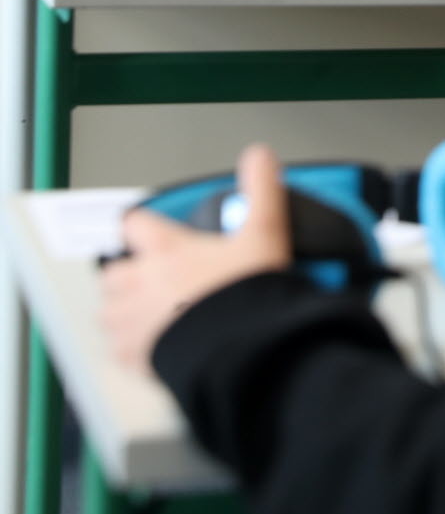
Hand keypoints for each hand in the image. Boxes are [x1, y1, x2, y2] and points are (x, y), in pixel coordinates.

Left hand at [99, 144, 292, 374]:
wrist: (242, 348)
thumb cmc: (246, 294)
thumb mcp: (265, 234)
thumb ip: (261, 191)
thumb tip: (260, 157)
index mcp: (168, 251)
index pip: (135, 224)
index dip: (143, 226)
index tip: (153, 233)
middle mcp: (143, 283)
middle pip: (115, 271)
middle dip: (129, 274)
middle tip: (155, 278)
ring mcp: (134, 321)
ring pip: (109, 311)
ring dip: (123, 310)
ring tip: (148, 313)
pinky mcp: (135, 356)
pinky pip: (119, 350)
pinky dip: (130, 347)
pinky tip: (153, 345)